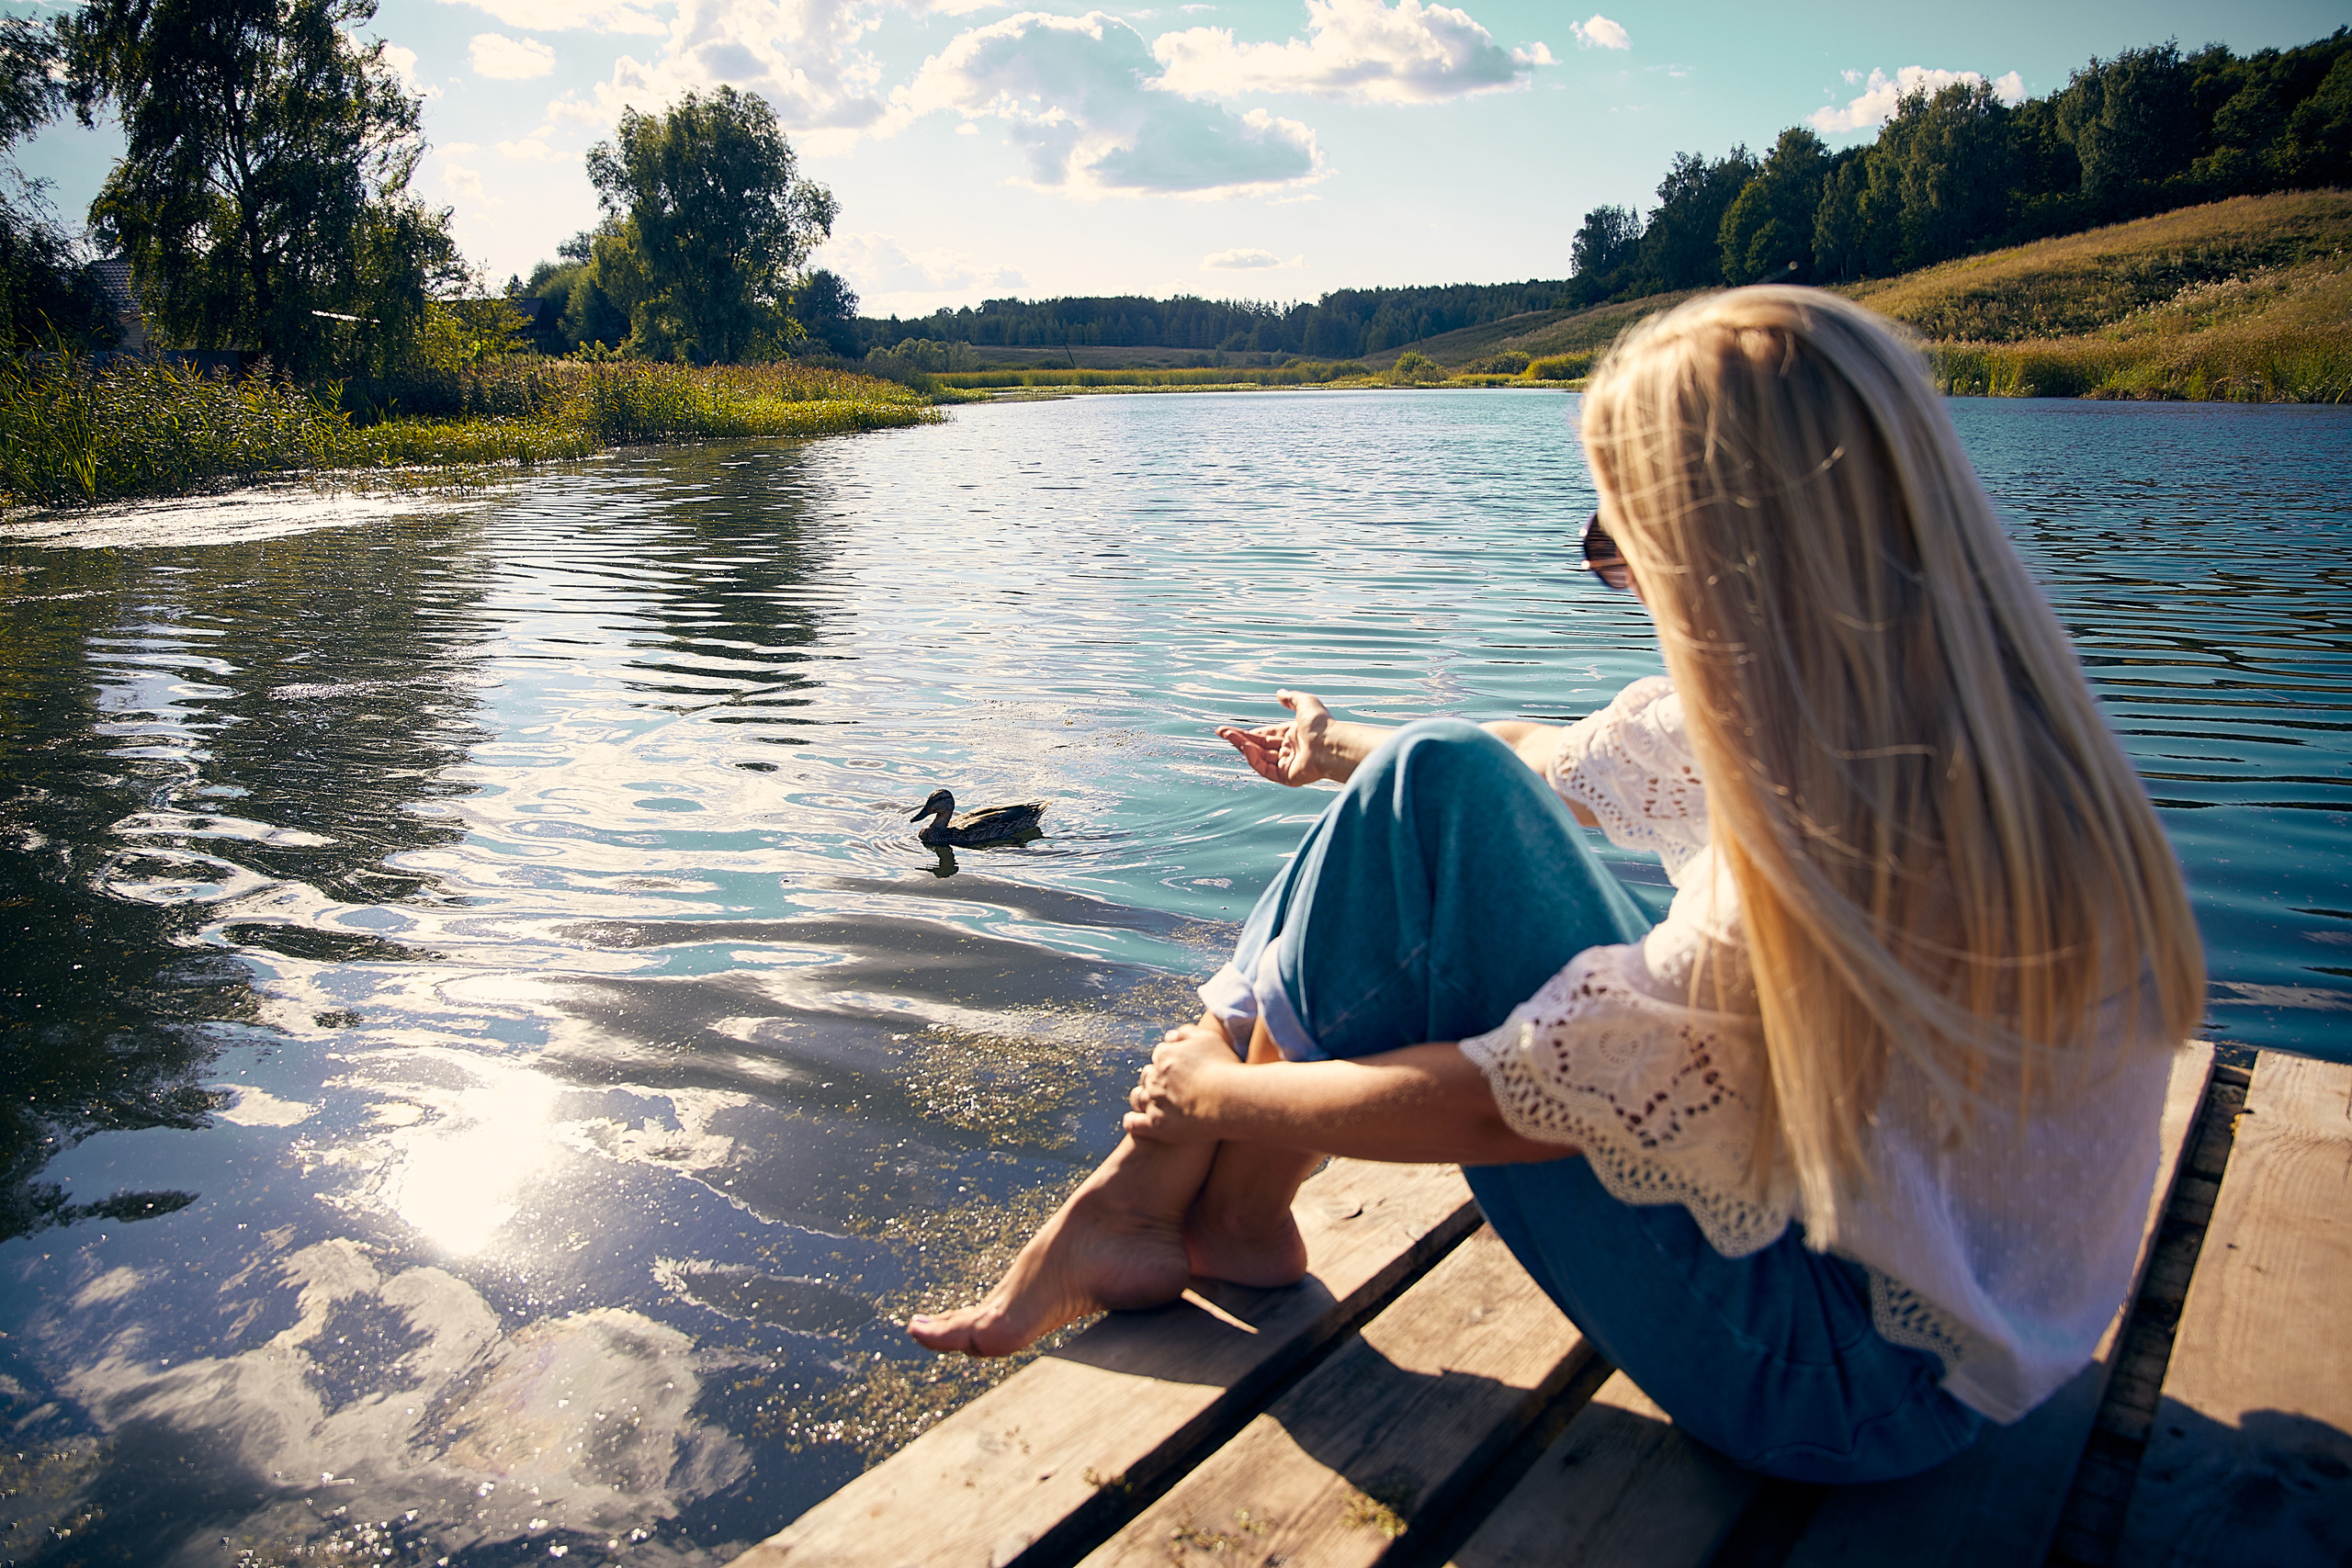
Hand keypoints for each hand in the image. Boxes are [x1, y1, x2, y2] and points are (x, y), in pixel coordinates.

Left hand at [1123, 1020, 1247, 1142]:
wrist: (1231, 1100)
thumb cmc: (1224, 1069)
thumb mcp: (1209, 1039)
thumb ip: (1186, 1033)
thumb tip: (1169, 1036)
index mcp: (1164, 1055)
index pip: (1160, 1056)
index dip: (1171, 1064)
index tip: (1182, 1072)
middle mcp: (1154, 1077)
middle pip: (1148, 1077)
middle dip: (1158, 1082)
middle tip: (1174, 1091)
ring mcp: (1153, 1102)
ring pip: (1139, 1098)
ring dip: (1146, 1100)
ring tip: (1158, 1106)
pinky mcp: (1155, 1125)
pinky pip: (1133, 1123)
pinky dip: (1133, 1121)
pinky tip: (1138, 1122)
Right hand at [1216, 689, 1338, 786]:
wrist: (1332, 745)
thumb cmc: (1323, 724)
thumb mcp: (1306, 703)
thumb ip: (1291, 698)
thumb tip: (1279, 693)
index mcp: (1294, 735)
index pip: (1266, 734)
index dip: (1249, 732)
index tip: (1231, 729)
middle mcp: (1290, 750)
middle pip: (1259, 746)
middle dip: (1239, 739)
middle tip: (1221, 732)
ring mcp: (1288, 764)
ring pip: (1260, 757)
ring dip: (1243, 746)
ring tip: (1229, 736)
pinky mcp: (1287, 777)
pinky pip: (1265, 769)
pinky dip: (1254, 760)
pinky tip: (1246, 748)